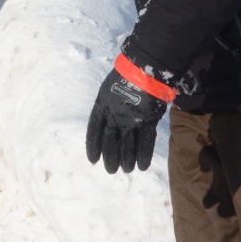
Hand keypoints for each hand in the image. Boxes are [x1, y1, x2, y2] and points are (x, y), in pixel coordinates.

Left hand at [86, 54, 173, 173]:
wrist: (143, 71)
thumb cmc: (124, 77)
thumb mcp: (107, 90)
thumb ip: (106, 107)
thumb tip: (105, 122)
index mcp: (101, 107)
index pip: (94, 132)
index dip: (93, 147)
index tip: (93, 160)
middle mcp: (113, 117)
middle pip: (109, 143)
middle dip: (110, 159)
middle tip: (111, 170)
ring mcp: (130, 122)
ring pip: (127, 147)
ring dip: (126, 161)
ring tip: (126, 170)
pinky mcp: (147, 123)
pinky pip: (145, 144)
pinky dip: (143, 157)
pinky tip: (142, 166)